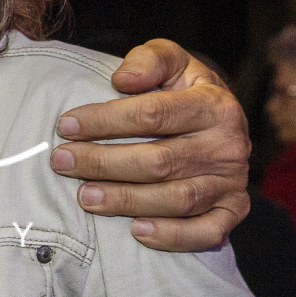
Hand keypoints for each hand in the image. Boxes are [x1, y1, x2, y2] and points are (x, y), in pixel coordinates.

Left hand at [51, 39, 249, 252]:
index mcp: (215, 105)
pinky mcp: (233, 211)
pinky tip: (136, 231)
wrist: (220, 120)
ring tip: (84, 196)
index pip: (153, 114)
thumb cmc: (182, 89)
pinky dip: (173, 236)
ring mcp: (232, 182)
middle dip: (103, 163)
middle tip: (62, 162)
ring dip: (126, 201)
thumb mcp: (171, 60)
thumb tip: (124, 79)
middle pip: (159, 161)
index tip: (65, 125)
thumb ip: (149, 60)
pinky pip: (206, 232)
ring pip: (176, 199)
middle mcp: (228, 146)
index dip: (104, 121)